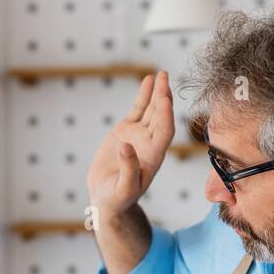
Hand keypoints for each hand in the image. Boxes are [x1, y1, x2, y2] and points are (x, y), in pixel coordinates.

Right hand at [87, 71, 174, 218]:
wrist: (107, 199)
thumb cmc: (117, 199)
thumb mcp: (123, 190)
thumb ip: (128, 170)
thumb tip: (126, 147)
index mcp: (153, 157)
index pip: (164, 132)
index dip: (166, 116)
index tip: (165, 100)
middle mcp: (150, 143)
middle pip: (161, 116)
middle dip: (164, 97)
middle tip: (165, 77)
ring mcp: (139, 135)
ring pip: (152, 110)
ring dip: (157, 92)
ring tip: (161, 74)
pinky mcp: (126, 131)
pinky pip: (138, 110)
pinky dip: (143, 95)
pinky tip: (148, 80)